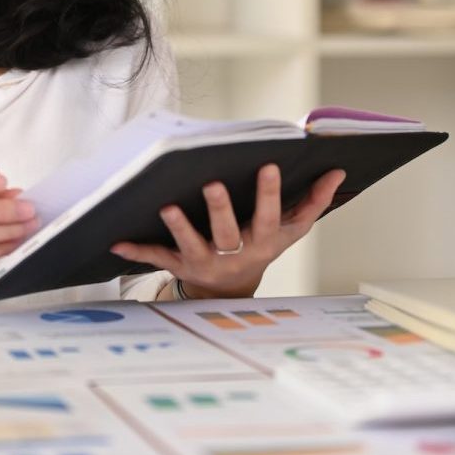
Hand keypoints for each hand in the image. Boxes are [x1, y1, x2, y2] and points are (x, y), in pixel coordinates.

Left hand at [110, 165, 345, 298]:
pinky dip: (137, 252)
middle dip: (220, 209)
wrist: (233, 289)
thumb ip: (314, 201)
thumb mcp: (291, 229)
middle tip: (212, 183)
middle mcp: (234, 253)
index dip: (268, 193)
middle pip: (228, 232)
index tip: (268, 165)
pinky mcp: (180, 266)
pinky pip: (157, 259)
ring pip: (192, 245)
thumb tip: (338, 171)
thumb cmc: (263, 244)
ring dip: (179, 227)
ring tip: (167, 206)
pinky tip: (116, 241)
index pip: (268, 215)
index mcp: (262, 240)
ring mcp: (205, 261)